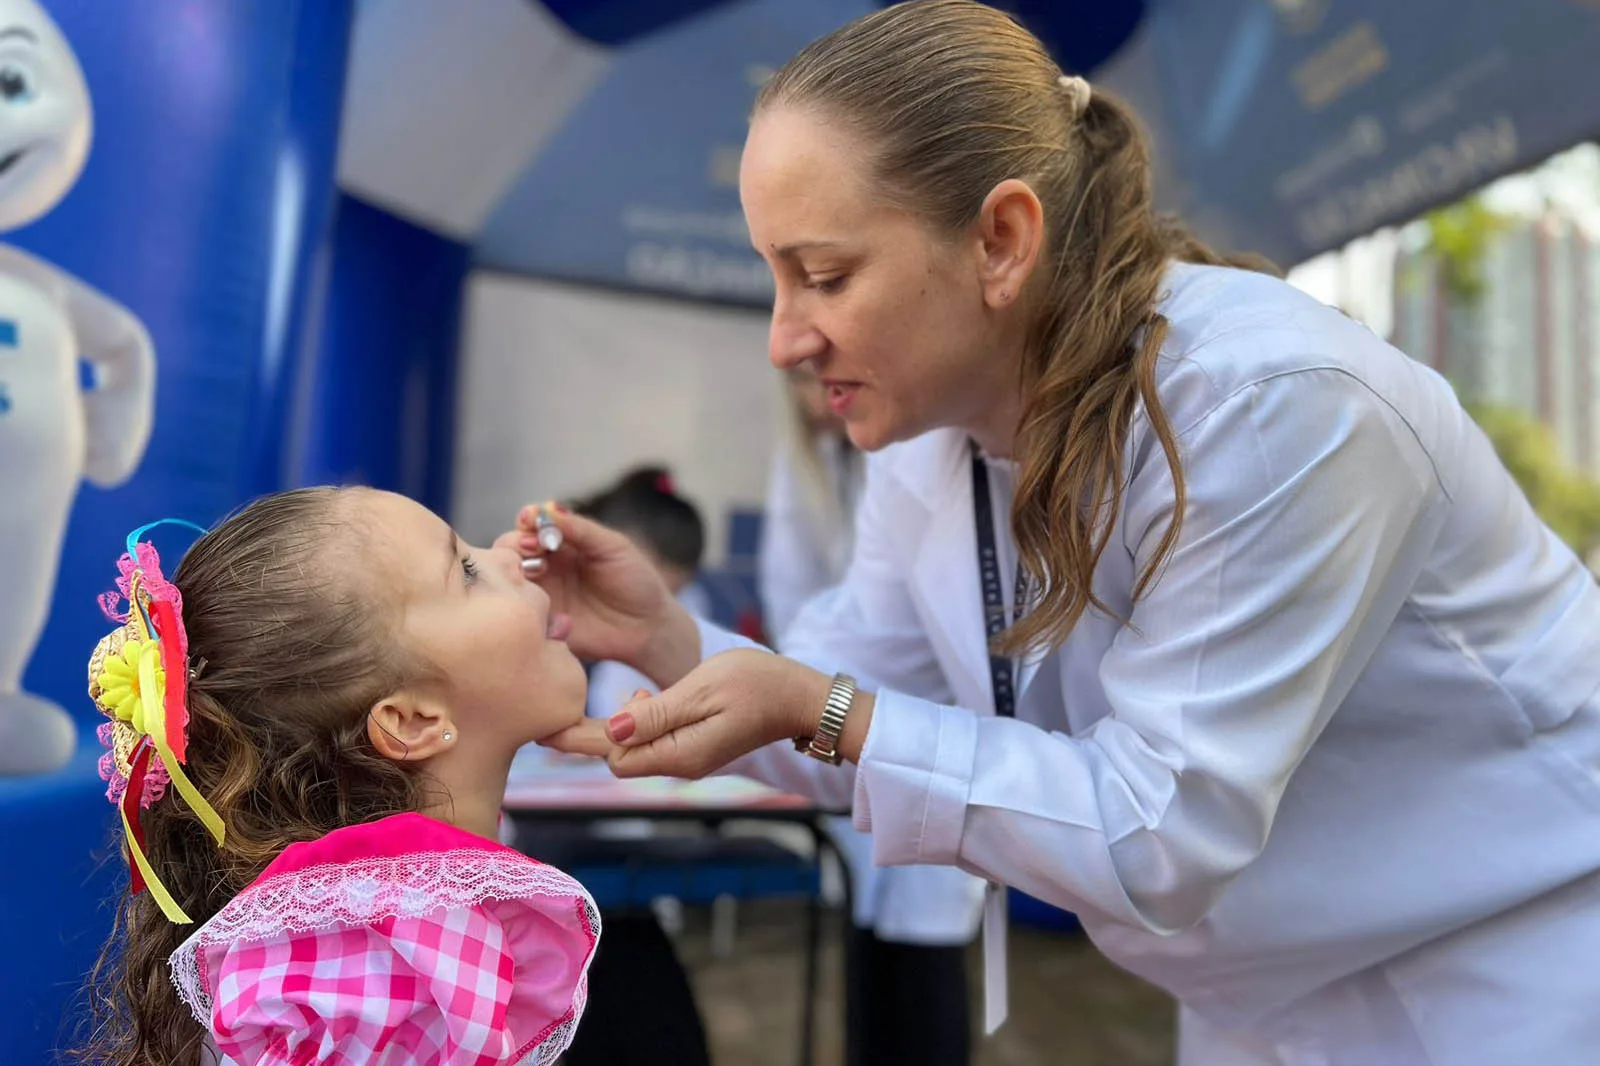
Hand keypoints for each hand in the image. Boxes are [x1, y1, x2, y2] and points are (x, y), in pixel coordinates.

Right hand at [494, 503, 698, 683]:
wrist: (648, 628)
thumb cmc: (636, 582)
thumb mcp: (613, 547)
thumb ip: (580, 529)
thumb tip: (547, 510)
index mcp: (564, 543)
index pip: (533, 524)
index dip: (528, 519)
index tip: (530, 520)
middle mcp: (548, 566)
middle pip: (513, 547)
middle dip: (516, 542)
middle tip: (532, 547)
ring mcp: (542, 593)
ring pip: (510, 576)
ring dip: (513, 568)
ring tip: (535, 570)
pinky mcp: (542, 620)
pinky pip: (519, 609)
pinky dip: (518, 600)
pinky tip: (533, 599)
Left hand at [598, 650, 833, 778]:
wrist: (800, 697)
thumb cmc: (756, 684)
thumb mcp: (702, 690)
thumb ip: (655, 714)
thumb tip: (609, 731)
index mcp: (680, 755)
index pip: (615, 758)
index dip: (591, 736)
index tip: (569, 717)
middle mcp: (681, 766)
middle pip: (621, 758)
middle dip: (610, 729)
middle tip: (637, 690)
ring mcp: (689, 760)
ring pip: (637, 750)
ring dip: (630, 723)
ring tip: (649, 692)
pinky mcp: (696, 749)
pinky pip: (655, 744)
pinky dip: (645, 723)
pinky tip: (657, 700)